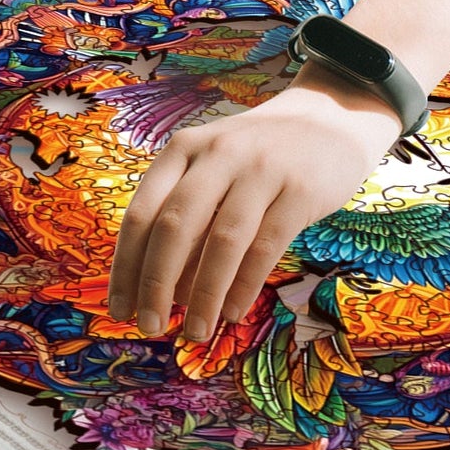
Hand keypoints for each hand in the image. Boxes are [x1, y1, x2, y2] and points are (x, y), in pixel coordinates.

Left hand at [106, 74, 399, 340]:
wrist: (329, 118)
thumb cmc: (258, 154)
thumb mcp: (212, 166)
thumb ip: (187, 212)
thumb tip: (159, 287)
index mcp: (184, 149)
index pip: (142, 212)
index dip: (127, 266)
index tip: (120, 308)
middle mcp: (218, 155)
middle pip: (176, 226)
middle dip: (157, 283)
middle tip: (151, 326)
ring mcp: (262, 170)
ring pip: (222, 241)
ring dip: (204, 294)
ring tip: (196, 331)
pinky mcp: (301, 190)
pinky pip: (266, 246)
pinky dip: (244, 285)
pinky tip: (233, 312)